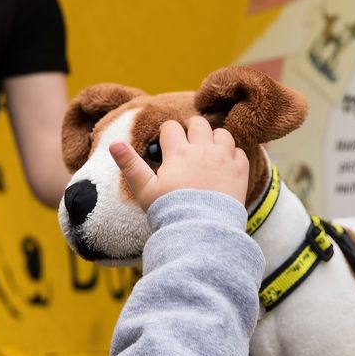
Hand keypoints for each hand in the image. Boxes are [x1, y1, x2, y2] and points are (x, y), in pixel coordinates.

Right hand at [109, 116, 248, 210]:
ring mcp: (224, 159)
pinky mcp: (240, 171)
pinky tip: (225, 166)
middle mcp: (203, 149)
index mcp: (178, 152)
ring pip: (222, 133)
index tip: (167, 145)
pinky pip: (240, 152)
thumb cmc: (170, 211)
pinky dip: (232, 155)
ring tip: (208, 152)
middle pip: (199, 124)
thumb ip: (130, 165)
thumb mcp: (144, 189)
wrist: (201, 231)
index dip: (167, 133)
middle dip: (192, 130)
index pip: (171, 127)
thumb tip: (114, 144)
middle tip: (188, 144)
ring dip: (214, 139)